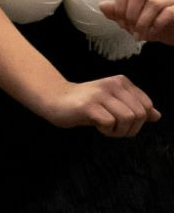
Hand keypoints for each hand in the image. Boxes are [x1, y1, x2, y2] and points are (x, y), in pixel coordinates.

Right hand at [37, 75, 160, 136]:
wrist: (54, 98)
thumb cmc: (85, 103)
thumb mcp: (114, 102)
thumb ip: (135, 107)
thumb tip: (157, 116)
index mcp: (122, 82)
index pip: (147, 106)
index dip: (139, 121)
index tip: (123, 122)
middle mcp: (113, 85)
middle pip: (140, 114)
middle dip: (130, 128)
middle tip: (114, 129)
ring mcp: (100, 94)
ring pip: (128, 118)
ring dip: (118, 131)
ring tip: (106, 128)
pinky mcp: (88, 105)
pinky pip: (110, 123)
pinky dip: (106, 130)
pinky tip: (96, 126)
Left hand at [101, 0, 173, 43]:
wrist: (168, 30)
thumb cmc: (146, 21)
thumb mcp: (128, 17)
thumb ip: (115, 11)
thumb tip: (102, 5)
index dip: (119, 7)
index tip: (120, 22)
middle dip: (130, 14)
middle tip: (129, 29)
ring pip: (153, 3)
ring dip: (143, 22)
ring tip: (139, 34)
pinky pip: (168, 12)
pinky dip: (156, 25)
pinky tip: (152, 33)